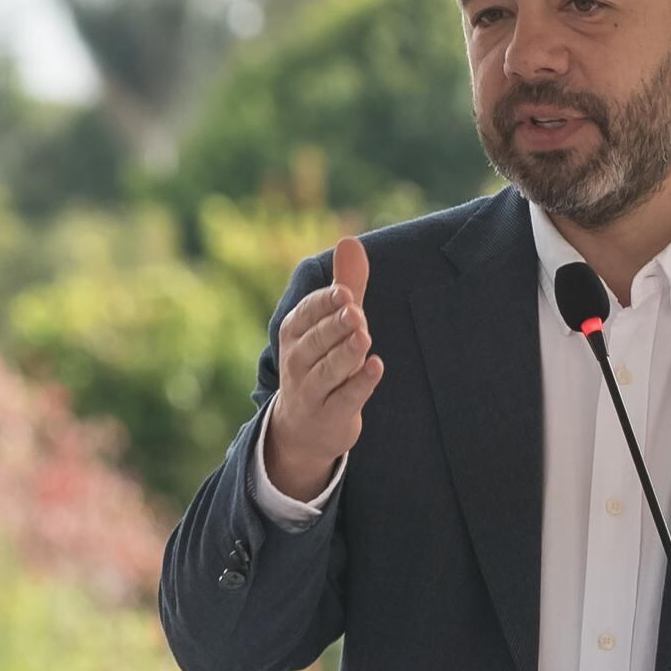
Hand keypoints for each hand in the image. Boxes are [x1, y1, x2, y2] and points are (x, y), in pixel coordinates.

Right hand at [258, 231, 379, 500]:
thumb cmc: (321, 363)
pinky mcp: (331, 415)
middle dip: (337, 326)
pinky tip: (376, 367)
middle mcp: (297, 361)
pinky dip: (361, 383)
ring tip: (363, 337)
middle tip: (355, 313)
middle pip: (319, 340)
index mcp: (294, 332)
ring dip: (347, 352)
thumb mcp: (330, 324)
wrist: (303, 429)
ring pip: (330, 368)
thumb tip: (350, 242)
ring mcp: (312, 391)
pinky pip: (346, 397)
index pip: (307, 313)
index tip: (345, 294)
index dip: (326, 303)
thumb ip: (345, 284)